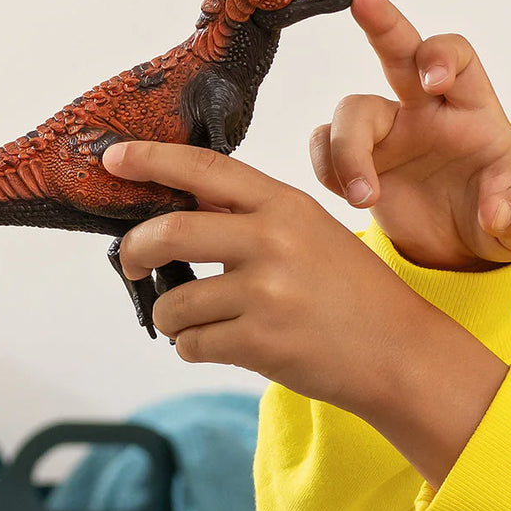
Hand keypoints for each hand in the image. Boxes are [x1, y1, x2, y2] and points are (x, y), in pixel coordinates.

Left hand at [102, 139, 507, 486]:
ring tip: (193, 321)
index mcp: (284, 204)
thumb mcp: (309, 230)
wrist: (398, 352)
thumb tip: (176, 207)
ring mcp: (267, 292)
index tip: (111, 159)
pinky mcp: (261, 342)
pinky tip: (220, 344)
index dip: (151, 160)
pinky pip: (191, 344)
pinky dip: (192, 347)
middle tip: (130, 262)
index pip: (203, 169)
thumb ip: (250, 215)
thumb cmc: (349, 290)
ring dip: (170, 316)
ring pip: (174, 302)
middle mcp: (273, 240)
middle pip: (169, 233)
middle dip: (134, 251)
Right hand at [311, 0, 510, 269]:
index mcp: (472, 106)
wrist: (460, 253)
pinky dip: (327, 167)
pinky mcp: (356, 159)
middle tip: (361, 1)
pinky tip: (350, 196)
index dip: (442, 56)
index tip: (432, 83)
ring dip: (348, 149)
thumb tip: (495, 212)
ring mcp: (387, 132)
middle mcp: (424, 108)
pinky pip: (325, 145)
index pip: (457, 55)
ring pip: (351, 110)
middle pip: (399, 49)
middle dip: (382, 22)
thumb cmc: (499, 220)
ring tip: (365, 197)